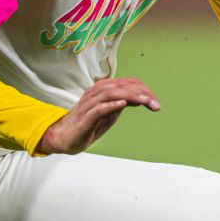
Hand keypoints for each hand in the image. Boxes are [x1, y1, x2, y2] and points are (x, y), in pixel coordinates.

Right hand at [36, 77, 160, 154]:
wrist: (63, 137)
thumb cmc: (87, 124)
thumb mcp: (110, 113)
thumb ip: (122, 104)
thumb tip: (140, 98)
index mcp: (103, 90)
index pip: (127, 83)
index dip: (143, 90)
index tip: (155, 102)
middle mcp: (96, 93)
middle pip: (121, 86)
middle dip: (141, 93)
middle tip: (155, 104)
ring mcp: (89, 104)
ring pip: (111, 93)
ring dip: (130, 96)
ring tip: (144, 101)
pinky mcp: (84, 117)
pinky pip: (98, 108)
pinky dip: (110, 105)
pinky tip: (122, 104)